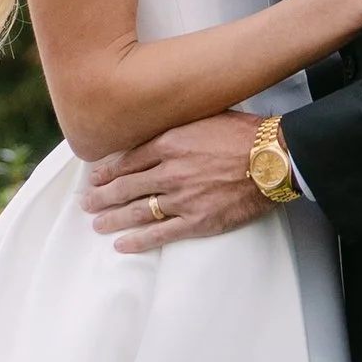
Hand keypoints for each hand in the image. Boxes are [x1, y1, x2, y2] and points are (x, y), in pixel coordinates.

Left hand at [84, 113, 267, 250]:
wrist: (274, 159)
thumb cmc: (246, 134)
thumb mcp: (206, 116)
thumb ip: (180, 125)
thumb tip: (163, 128)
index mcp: (170, 142)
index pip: (128, 160)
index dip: (108, 171)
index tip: (95, 178)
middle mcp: (169, 171)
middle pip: (125, 186)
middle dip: (102, 196)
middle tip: (87, 203)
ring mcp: (182, 198)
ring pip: (137, 211)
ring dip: (112, 218)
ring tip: (97, 224)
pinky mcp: (197, 221)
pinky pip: (160, 234)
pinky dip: (138, 241)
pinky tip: (122, 245)